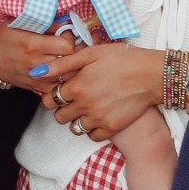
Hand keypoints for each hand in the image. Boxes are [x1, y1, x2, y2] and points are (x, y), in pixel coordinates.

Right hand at [0, 22, 74, 93]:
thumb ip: (45, 22)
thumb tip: (66, 21)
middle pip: (72, 62)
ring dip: (75, 67)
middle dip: (78, 52)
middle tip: (77, 45)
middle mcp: (37, 63)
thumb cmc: (5, 37)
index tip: (68, 33)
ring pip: (69, 77)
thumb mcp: (20, 23)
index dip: (72, 38)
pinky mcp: (38, 88)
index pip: (67, 45)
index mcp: (33, 45)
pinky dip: (66, 80)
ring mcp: (38, 78)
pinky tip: (66, 71)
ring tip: (74, 58)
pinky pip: (60, 88)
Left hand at [38, 40, 162, 139]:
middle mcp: (85, 105)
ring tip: (86, 108)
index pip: (51, 98)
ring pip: (74, 128)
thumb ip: (63, 64)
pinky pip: (92, 136)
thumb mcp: (91, 53)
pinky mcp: (111, 128)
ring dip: (76, 119)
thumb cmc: (121, 59)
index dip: (54, 95)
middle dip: (63, 108)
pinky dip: (92, 129)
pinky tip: (98, 117)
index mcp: (77, 86)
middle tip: (73, 100)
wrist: (150, 75)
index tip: (61, 91)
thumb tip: (38, 71)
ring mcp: (98, 118)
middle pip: (60, 116)